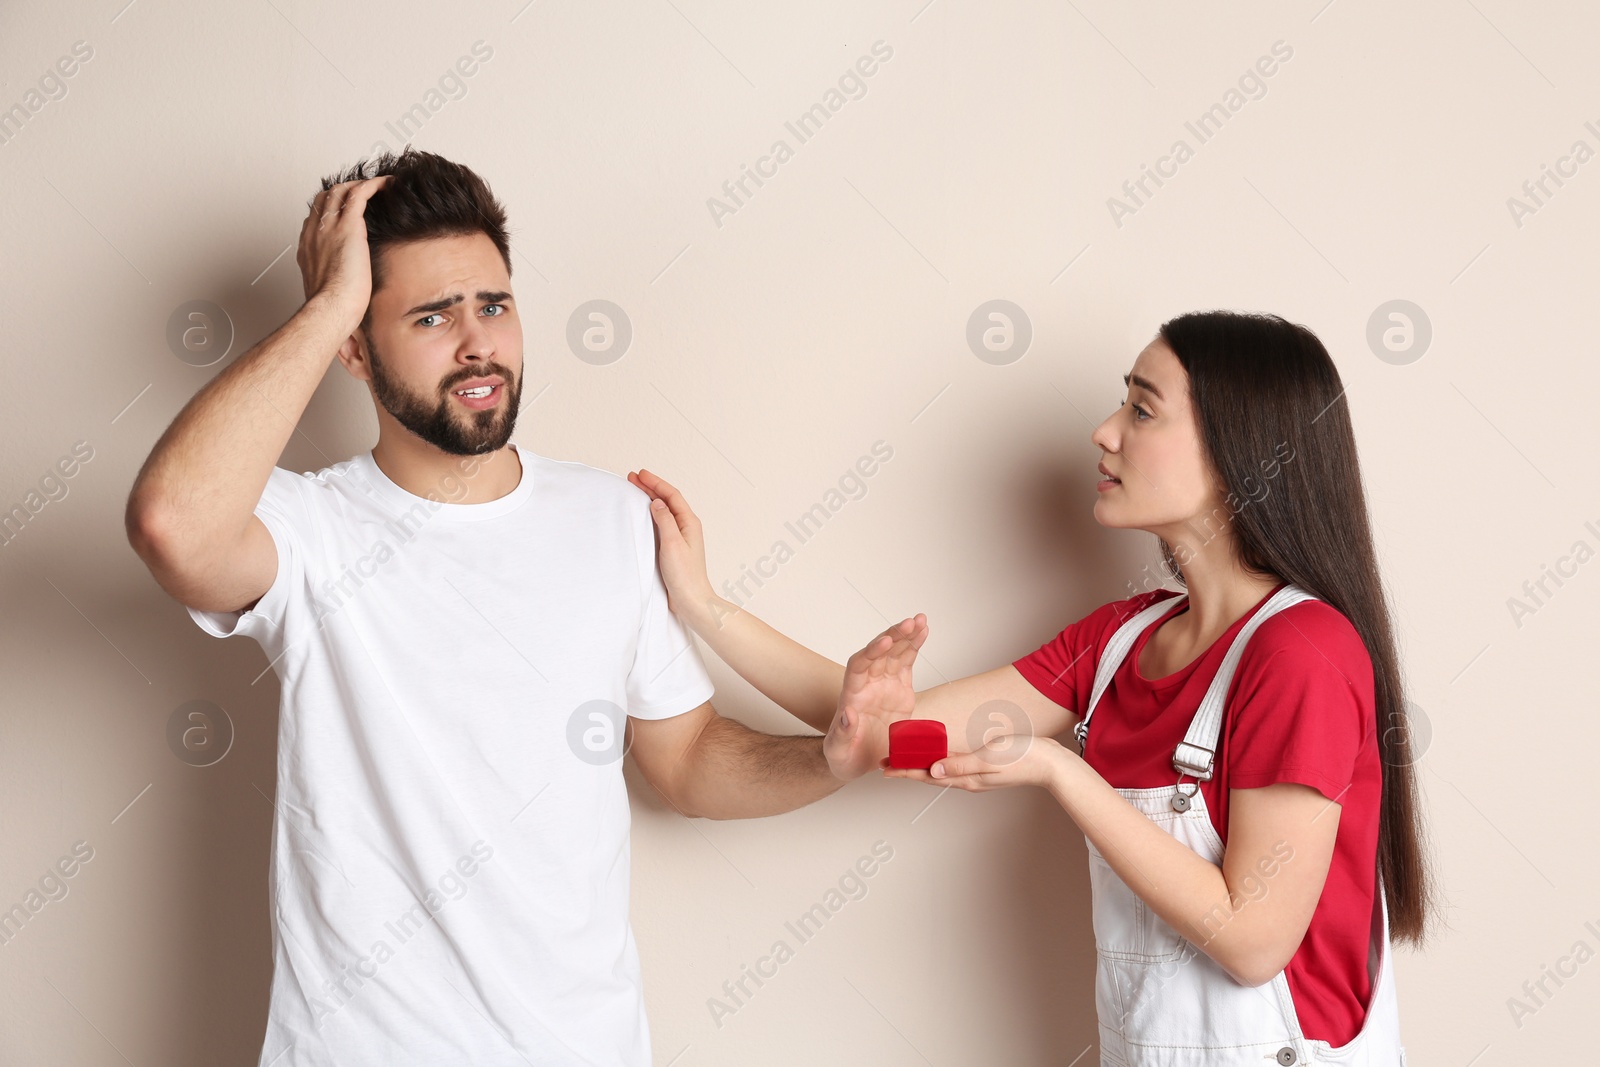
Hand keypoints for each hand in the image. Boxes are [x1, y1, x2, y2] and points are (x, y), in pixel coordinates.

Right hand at [296, 175, 391, 315]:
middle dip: (345, 189)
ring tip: (378, 185)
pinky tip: (387, 184)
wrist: (330, 309)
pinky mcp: (348, 226)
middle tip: (364, 191)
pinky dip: (374, 184)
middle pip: (326, 197)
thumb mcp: (328, 292)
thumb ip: (334, 285)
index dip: (331, 207)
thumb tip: (347, 297)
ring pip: (341, 190)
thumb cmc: (332, 309)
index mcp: (309, 247)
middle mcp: (315, 232)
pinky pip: (360, 193)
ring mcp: (329, 227)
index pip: (316, 216)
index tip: (346, 209)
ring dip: (360, 184)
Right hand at [628, 469, 715, 628]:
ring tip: (635, 489)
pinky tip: (642, 514)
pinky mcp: (672, 547)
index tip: (640, 474)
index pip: (671, 495)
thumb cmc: (685, 575)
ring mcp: (680, 537)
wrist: (691, 600)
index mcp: (689, 523)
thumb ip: (664, 521)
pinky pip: (661, 523)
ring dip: (649, 499)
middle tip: (633, 478)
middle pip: (667, 500)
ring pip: (663, 511)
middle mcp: (686, 527)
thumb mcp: (672, 543)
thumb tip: (656, 502)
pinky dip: (650, 514)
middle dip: (650, 487)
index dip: (656, 482)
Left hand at [823, 614, 926, 780]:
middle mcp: (867, 684)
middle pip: (879, 653)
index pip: (859, 666)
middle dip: (893, 636)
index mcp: (851, 695)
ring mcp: (883, 684)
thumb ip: (842, 733)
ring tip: (921, 620)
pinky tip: (923, 631)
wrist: (856, 760)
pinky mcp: (899, 688)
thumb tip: (847, 713)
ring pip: (894, 653)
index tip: (885, 642)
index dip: (872, 652)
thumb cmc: (843, 755)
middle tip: (909, 623)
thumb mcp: (838, 750)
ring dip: (906, 635)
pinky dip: (914, 646)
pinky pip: (906, 662)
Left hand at [882, 732, 1069, 791]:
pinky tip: (936, 755)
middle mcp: (968, 779)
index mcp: (966, 779)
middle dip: (907, 769)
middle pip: (930, 775)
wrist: (1051, 764)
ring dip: (921, 765)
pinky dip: (939, 761)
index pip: (927, 776)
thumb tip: (933, 770)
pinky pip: (954, 766)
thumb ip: (960, 764)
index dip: (905, 771)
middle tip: (886, 763)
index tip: (885, 768)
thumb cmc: (1023, 758)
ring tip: (904, 760)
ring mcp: (976, 776)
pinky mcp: (984, 768)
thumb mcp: (988, 759)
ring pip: (941, 771)